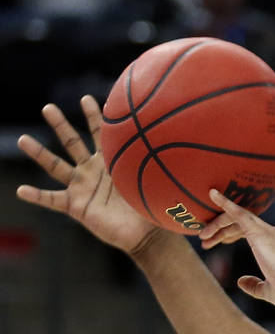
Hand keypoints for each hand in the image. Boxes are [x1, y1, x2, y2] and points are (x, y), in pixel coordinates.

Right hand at [16, 97, 160, 253]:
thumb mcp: (160, 184)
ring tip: (22, 139)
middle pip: (72, 142)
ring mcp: (81, 187)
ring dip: (39, 153)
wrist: (147, 235)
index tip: (88, 98)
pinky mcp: (76, 206)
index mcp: (111, 162)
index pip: (102, 133)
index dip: (95, 116)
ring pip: (56, 166)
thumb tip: (193, 149)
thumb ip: (169, 168)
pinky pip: (52, 200)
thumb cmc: (153, 208)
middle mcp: (92, 171)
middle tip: (47, 107)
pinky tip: (21, 190)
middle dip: (60, 125)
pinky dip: (37, 196)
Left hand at [204, 189, 274, 308]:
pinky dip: (225, 202)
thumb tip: (241, 281)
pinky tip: (212, 194)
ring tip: (202, 235)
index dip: (230, 234)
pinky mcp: (258, 232)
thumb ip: (253, 284)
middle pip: (240, 222)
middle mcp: (270, 233)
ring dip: (217, 223)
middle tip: (203, 239)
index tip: (217, 242)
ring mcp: (265, 231)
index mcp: (273, 244)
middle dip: (220, 229)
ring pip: (236, 217)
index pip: (248, 230)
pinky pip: (238, 213)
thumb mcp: (267, 290)